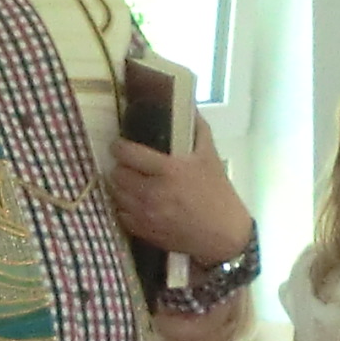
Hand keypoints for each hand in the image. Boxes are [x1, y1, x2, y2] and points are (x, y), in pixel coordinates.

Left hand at [110, 118, 255, 264]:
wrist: (224, 234)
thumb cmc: (218, 192)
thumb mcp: (210, 157)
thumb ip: (198, 129)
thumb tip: (190, 105)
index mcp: (169, 170)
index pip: (128, 154)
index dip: (119, 146)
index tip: (120, 145)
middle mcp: (153, 193)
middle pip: (117, 174)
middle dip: (120, 166)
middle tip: (127, 164)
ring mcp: (147, 215)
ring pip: (116, 195)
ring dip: (119, 186)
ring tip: (129, 181)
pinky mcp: (145, 232)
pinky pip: (121, 215)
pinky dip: (124, 207)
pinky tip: (134, 202)